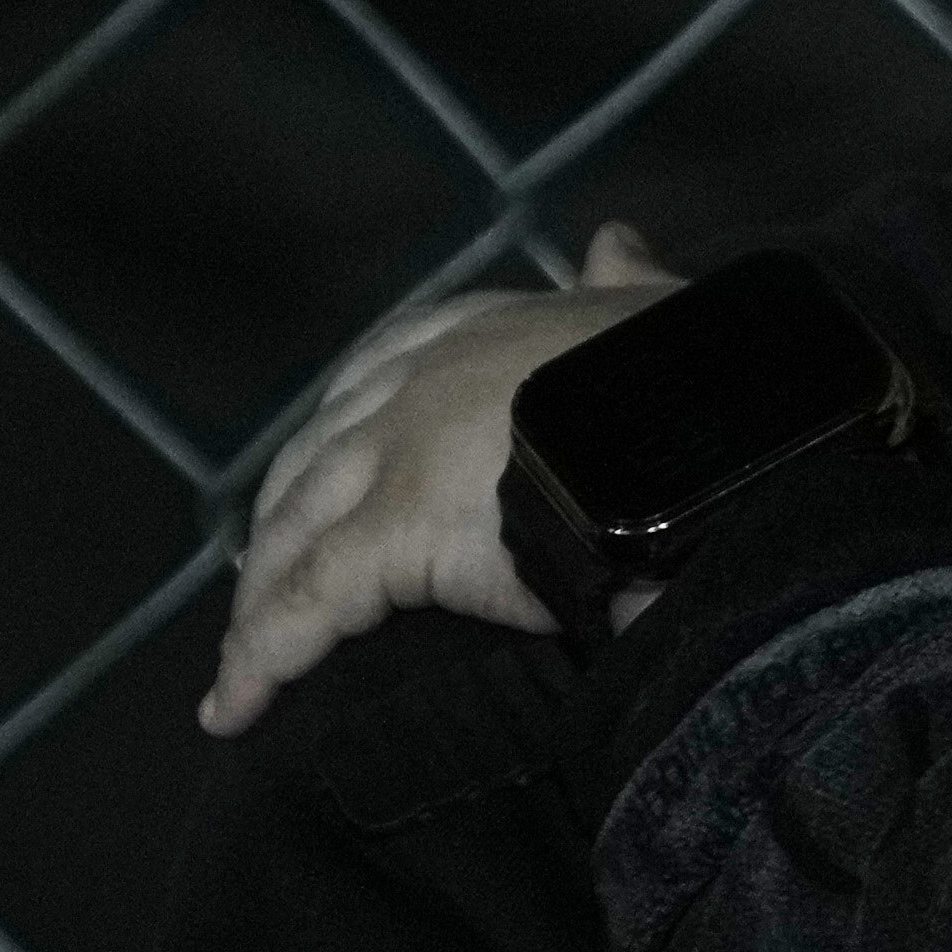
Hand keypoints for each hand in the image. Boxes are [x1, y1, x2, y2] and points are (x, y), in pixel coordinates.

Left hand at [199, 227, 679, 734]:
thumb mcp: (664, 310)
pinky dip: (263, 659)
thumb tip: (613, 244)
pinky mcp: (393, 534)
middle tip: (262, 579)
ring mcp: (396, 453)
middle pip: (316, 456)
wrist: (714, 421)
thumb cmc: (703, 376)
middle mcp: (419, 380)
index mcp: (484, 327)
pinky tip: (237, 707)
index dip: (347, 426)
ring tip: (242, 661)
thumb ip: (628, 284)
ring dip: (262, 597)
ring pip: (297, 530)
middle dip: (283, 520)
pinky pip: (310, 606)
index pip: (382, 370)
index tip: (330, 466)